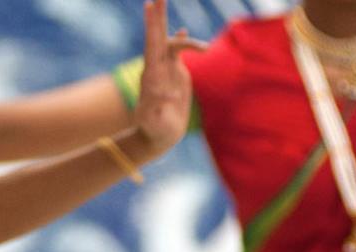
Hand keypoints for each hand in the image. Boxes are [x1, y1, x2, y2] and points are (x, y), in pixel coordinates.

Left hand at [132, 0, 207, 153]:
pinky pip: (177, 52)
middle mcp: (156, 68)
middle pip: (156, 37)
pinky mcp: (174, 74)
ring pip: (169, 43)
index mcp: (151, 76)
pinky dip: (183, 41)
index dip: (152, 28)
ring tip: (206, 49)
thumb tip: (164, 96)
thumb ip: (156, 110)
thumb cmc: (156, 131)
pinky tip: (184, 31)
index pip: (151, 46)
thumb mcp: (155, 123)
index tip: (149, 8)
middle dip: (157, 16)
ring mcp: (165, 70)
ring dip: (185, 39)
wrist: (159, 135)